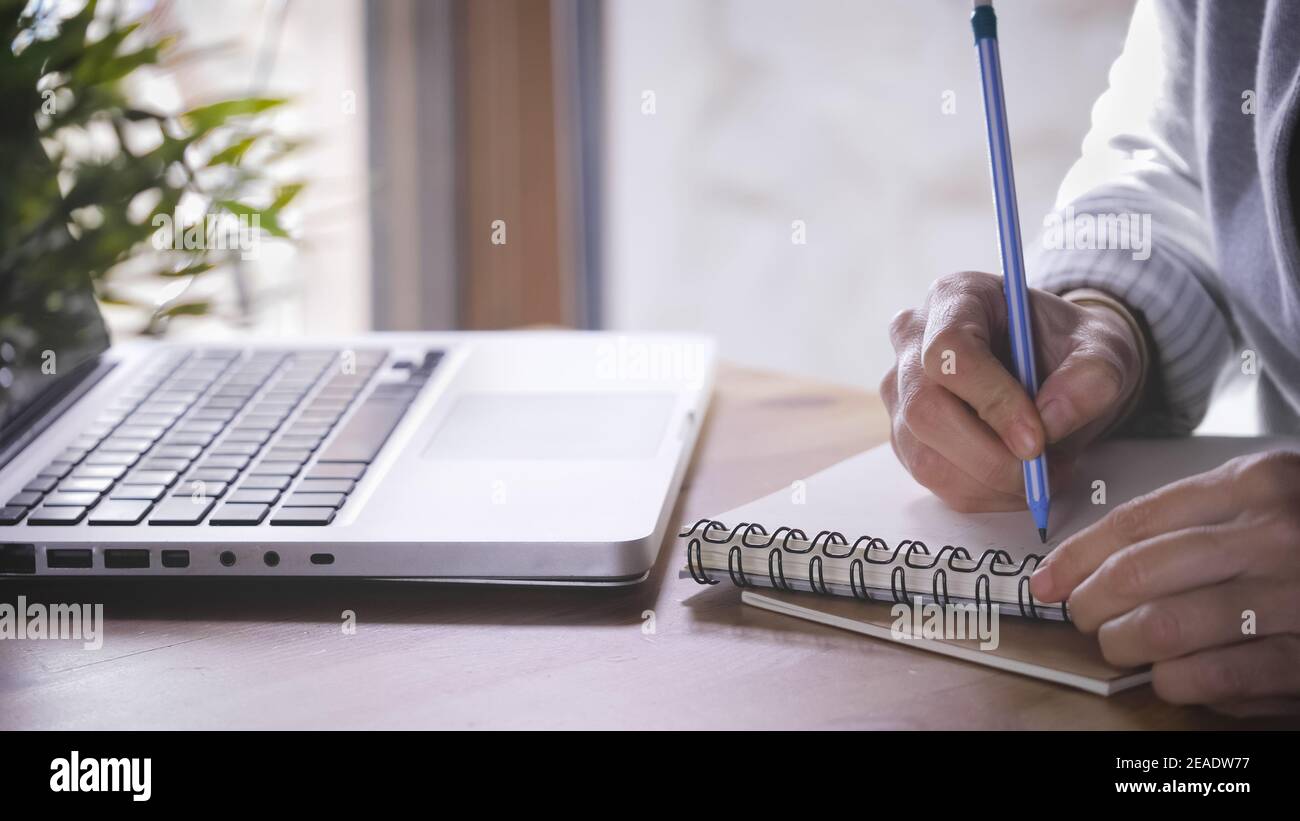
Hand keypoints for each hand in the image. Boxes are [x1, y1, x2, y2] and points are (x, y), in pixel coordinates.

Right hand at [881, 271, 1142, 511]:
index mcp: (955, 298)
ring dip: (990, 482)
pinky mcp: (905, 437)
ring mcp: (900, 392)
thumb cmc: (1071, 348)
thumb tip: (1050, 421)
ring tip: (1043, 474)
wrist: (1056, 367)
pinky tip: (1018, 479)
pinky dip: (983, 493)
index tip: (1037, 439)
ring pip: (924, 456)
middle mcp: (912, 341)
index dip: (990, 400)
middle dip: (988, 456)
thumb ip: (1091, 377)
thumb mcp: (1104, 349)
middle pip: (925, 410)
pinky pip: (934, 480)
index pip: (949, 351)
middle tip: (1041, 472)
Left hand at [1031, 450, 1299, 715]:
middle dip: (1089, 603)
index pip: (1135, 521)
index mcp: (1255, 485)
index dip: (1076, 556)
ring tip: (1123, 645)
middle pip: (1137, 575)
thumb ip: (1195, 516)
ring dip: (1125, 645)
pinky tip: (1177, 675)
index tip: (1047, 579)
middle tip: (1080, 616)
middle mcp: (1274, 536)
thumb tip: (1101, 556)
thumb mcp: (1270, 495)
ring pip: (1163, 630)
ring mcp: (1295, 599)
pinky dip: (1176, 682)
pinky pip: (1211, 679)